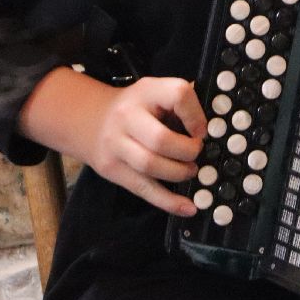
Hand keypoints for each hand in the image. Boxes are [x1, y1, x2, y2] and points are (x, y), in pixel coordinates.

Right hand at [85, 76, 207, 216]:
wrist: (89, 119)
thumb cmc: (135, 108)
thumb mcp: (155, 93)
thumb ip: (181, 104)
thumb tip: (210, 129)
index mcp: (146, 91)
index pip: (178, 95)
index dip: (196, 116)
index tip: (201, 130)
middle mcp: (127, 116)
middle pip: (161, 140)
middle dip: (187, 152)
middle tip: (196, 154)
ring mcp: (116, 144)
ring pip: (151, 166)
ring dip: (179, 173)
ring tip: (189, 171)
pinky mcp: (112, 169)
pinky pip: (144, 189)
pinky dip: (169, 202)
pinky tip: (188, 207)